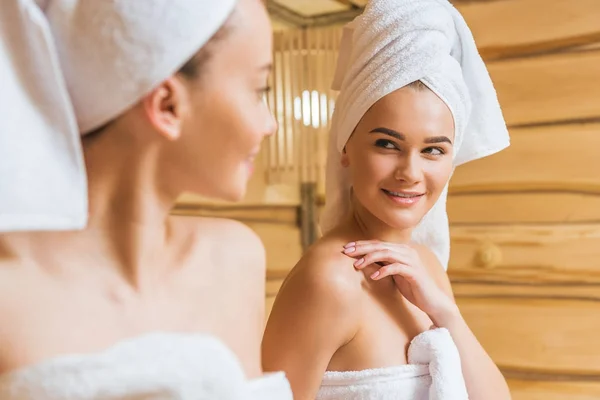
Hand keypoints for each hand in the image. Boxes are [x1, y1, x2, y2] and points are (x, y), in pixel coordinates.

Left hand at [343, 240, 458, 326]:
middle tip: (346, 252)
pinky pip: (396, 268)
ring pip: (387, 253)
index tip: (346, 247)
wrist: (432, 300)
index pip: (378, 243)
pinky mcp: (414, 272)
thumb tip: (362, 261)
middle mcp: (407, 251)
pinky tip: (373, 277)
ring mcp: (411, 261)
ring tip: (356, 265)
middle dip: (361, 248)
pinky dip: (383, 271)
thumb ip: (382, 265)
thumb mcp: (394, 274)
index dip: (362, 244)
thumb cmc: (411, 287)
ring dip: (369, 258)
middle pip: (380, 246)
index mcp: (401, 250)